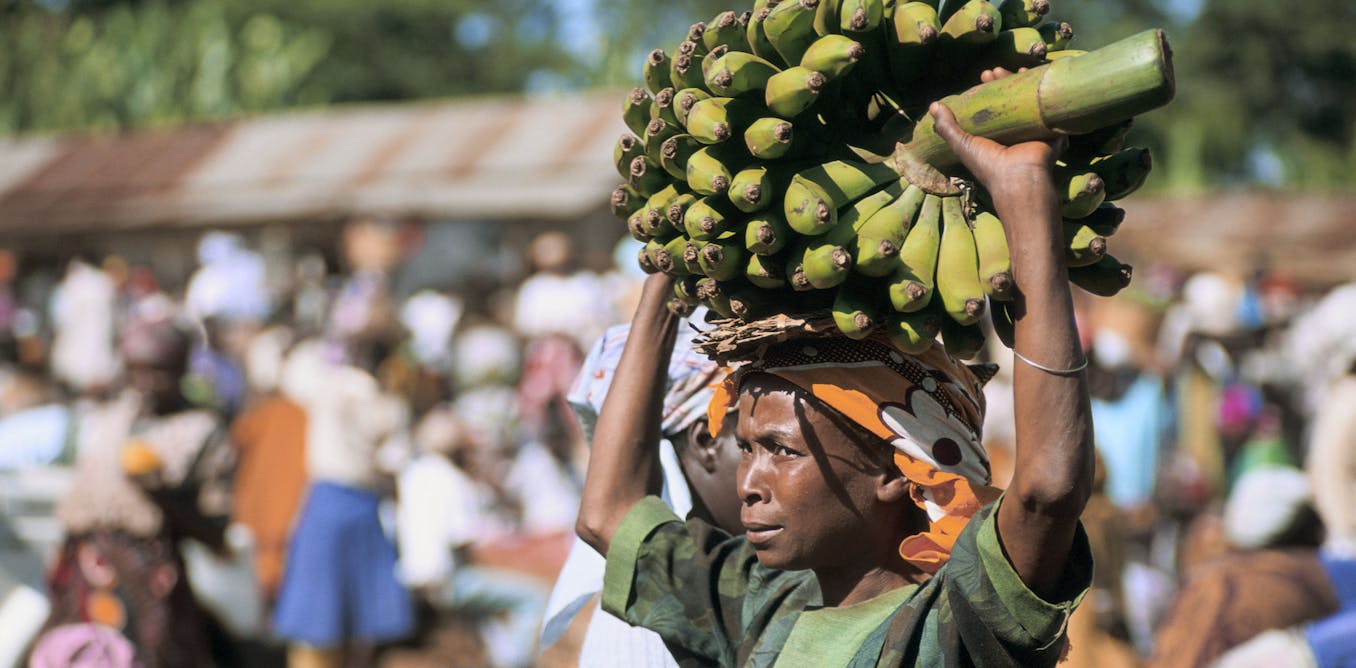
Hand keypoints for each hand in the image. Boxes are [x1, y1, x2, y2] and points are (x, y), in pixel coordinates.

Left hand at [929, 68, 1064, 219]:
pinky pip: (1050, 105)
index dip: (988, 90)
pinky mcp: (1051, 128)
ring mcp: (1034, 130)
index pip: (992, 107)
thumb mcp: (962, 144)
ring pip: (1030, 100)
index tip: (983, 76)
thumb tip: (933, 106)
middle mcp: (1015, 133)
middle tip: (993, 71)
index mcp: (996, 137)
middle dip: (1003, 82)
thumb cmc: (988, 164)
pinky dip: (1046, 91)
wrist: (1019, 178)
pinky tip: (1039, 76)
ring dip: (1022, 82)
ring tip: (1013, 69)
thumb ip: (947, 127)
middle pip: (1010, 100)